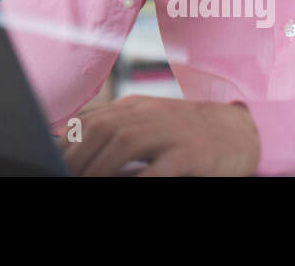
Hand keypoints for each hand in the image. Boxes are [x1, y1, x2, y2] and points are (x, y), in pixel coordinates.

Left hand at [57, 96, 259, 175]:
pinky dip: (138, 179)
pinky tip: (125, 187)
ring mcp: (171, 132)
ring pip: (125, 143)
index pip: (92, 120)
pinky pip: (160, 168)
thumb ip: (119, 129)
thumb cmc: (189, 133)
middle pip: (103, 130)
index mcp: (136, 107)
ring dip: (98, 167)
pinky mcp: (191, 153)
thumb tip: (74, 143)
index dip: (67, 143)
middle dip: (77, 157)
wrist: (243, 131)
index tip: (52, 161)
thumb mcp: (151, 122)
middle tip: (62, 176)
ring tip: (82, 183)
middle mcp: (150, 114)